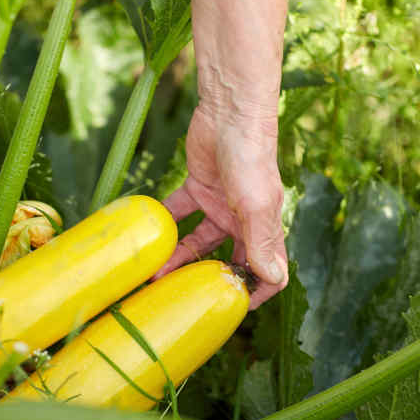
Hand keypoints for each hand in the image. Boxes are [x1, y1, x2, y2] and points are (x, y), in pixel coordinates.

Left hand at [154, 104, 287, 309]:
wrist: (230, 110)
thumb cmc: (251, 156)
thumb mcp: (257, 203)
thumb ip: (261, 241)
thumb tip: (273, 279)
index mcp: (264, 229)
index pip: (268, 272)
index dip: (255, 292)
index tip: (230, 309)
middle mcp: (242, 222)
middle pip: (227, 261)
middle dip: (206, 281)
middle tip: (180, 297)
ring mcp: (219, 206)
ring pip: (198, 242)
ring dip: (179, 258)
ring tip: (155, 274)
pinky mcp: (197, 188)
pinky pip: (179, 213)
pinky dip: (164, 223)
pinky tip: (147, 236)